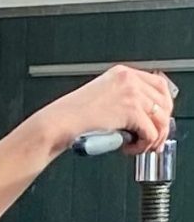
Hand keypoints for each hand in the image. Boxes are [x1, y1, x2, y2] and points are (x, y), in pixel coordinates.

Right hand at [39, 65, 174, 156]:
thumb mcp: (101, 97)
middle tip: (151, 139)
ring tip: (139, 146)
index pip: (158, 85)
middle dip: (162, 124)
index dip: (163, 106)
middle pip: (164, 102)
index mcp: (122, 73)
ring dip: (154, 138)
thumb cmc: (70, 116)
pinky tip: (129, 148)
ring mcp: (131, 94)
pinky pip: (151, 133)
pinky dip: (143, 145)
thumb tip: (143, 115)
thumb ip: (122, 99)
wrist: (57, 123)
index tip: (158, 120)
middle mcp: (129, 80)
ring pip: (161, 119)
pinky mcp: (131, 111)